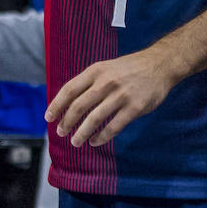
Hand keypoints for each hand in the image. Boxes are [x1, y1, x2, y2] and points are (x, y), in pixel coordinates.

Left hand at [46, 49, 176, 146]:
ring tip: (75, 142)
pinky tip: (95, 142)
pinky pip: (114, 126)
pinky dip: (102, 136)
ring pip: (95, 118)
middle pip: (79, 105)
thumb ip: (89, 82)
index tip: (48, 117)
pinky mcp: (135, 108)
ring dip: (82, 132)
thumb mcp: (104, 67)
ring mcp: (120, 95)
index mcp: (95, 71)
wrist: (158, 65)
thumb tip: (68, 101)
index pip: (69, 89)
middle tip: (61, 133)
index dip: (57, 105)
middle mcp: (105, 82)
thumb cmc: (127, 69)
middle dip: (67, 121)